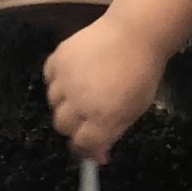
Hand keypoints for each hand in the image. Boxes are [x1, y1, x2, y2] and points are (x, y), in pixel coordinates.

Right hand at [43, 13, 166, 161]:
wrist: (135, 33)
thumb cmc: (142, 74)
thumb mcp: (134, 110)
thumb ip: (113, 134)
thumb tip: (98, 157)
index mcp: (102, 119)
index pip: (81, 145)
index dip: (84, 147)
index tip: (89, 144)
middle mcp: (79, 103)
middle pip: (62, 126)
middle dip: (73, 127)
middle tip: (86, 117)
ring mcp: (65, 80)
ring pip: (53, 103)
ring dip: (64, 103)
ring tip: (79, 92)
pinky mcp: (57, 58)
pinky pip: (48, 77)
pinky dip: (57, 81)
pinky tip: (71, 76)